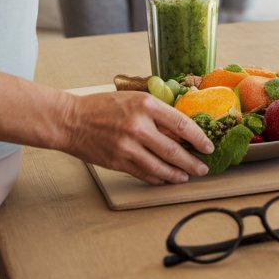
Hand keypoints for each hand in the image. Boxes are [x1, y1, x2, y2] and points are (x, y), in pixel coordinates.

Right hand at [59, 89, 213, 184]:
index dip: (198, 138)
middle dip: (192, 162)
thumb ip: (157, 113)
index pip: (181, 124)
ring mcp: (127, 146)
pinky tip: (165, 179)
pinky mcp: (118, 161)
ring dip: (176, 174)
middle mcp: (139, 126)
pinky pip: (144, 173)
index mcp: (146, 105)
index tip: (207, 146)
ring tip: (186, 176)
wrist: (71, 120)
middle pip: (173, 149)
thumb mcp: (135, 99)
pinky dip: (157, 178)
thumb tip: (181, 129)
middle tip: (203, 168)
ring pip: (160, 166)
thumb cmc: (103, 106)